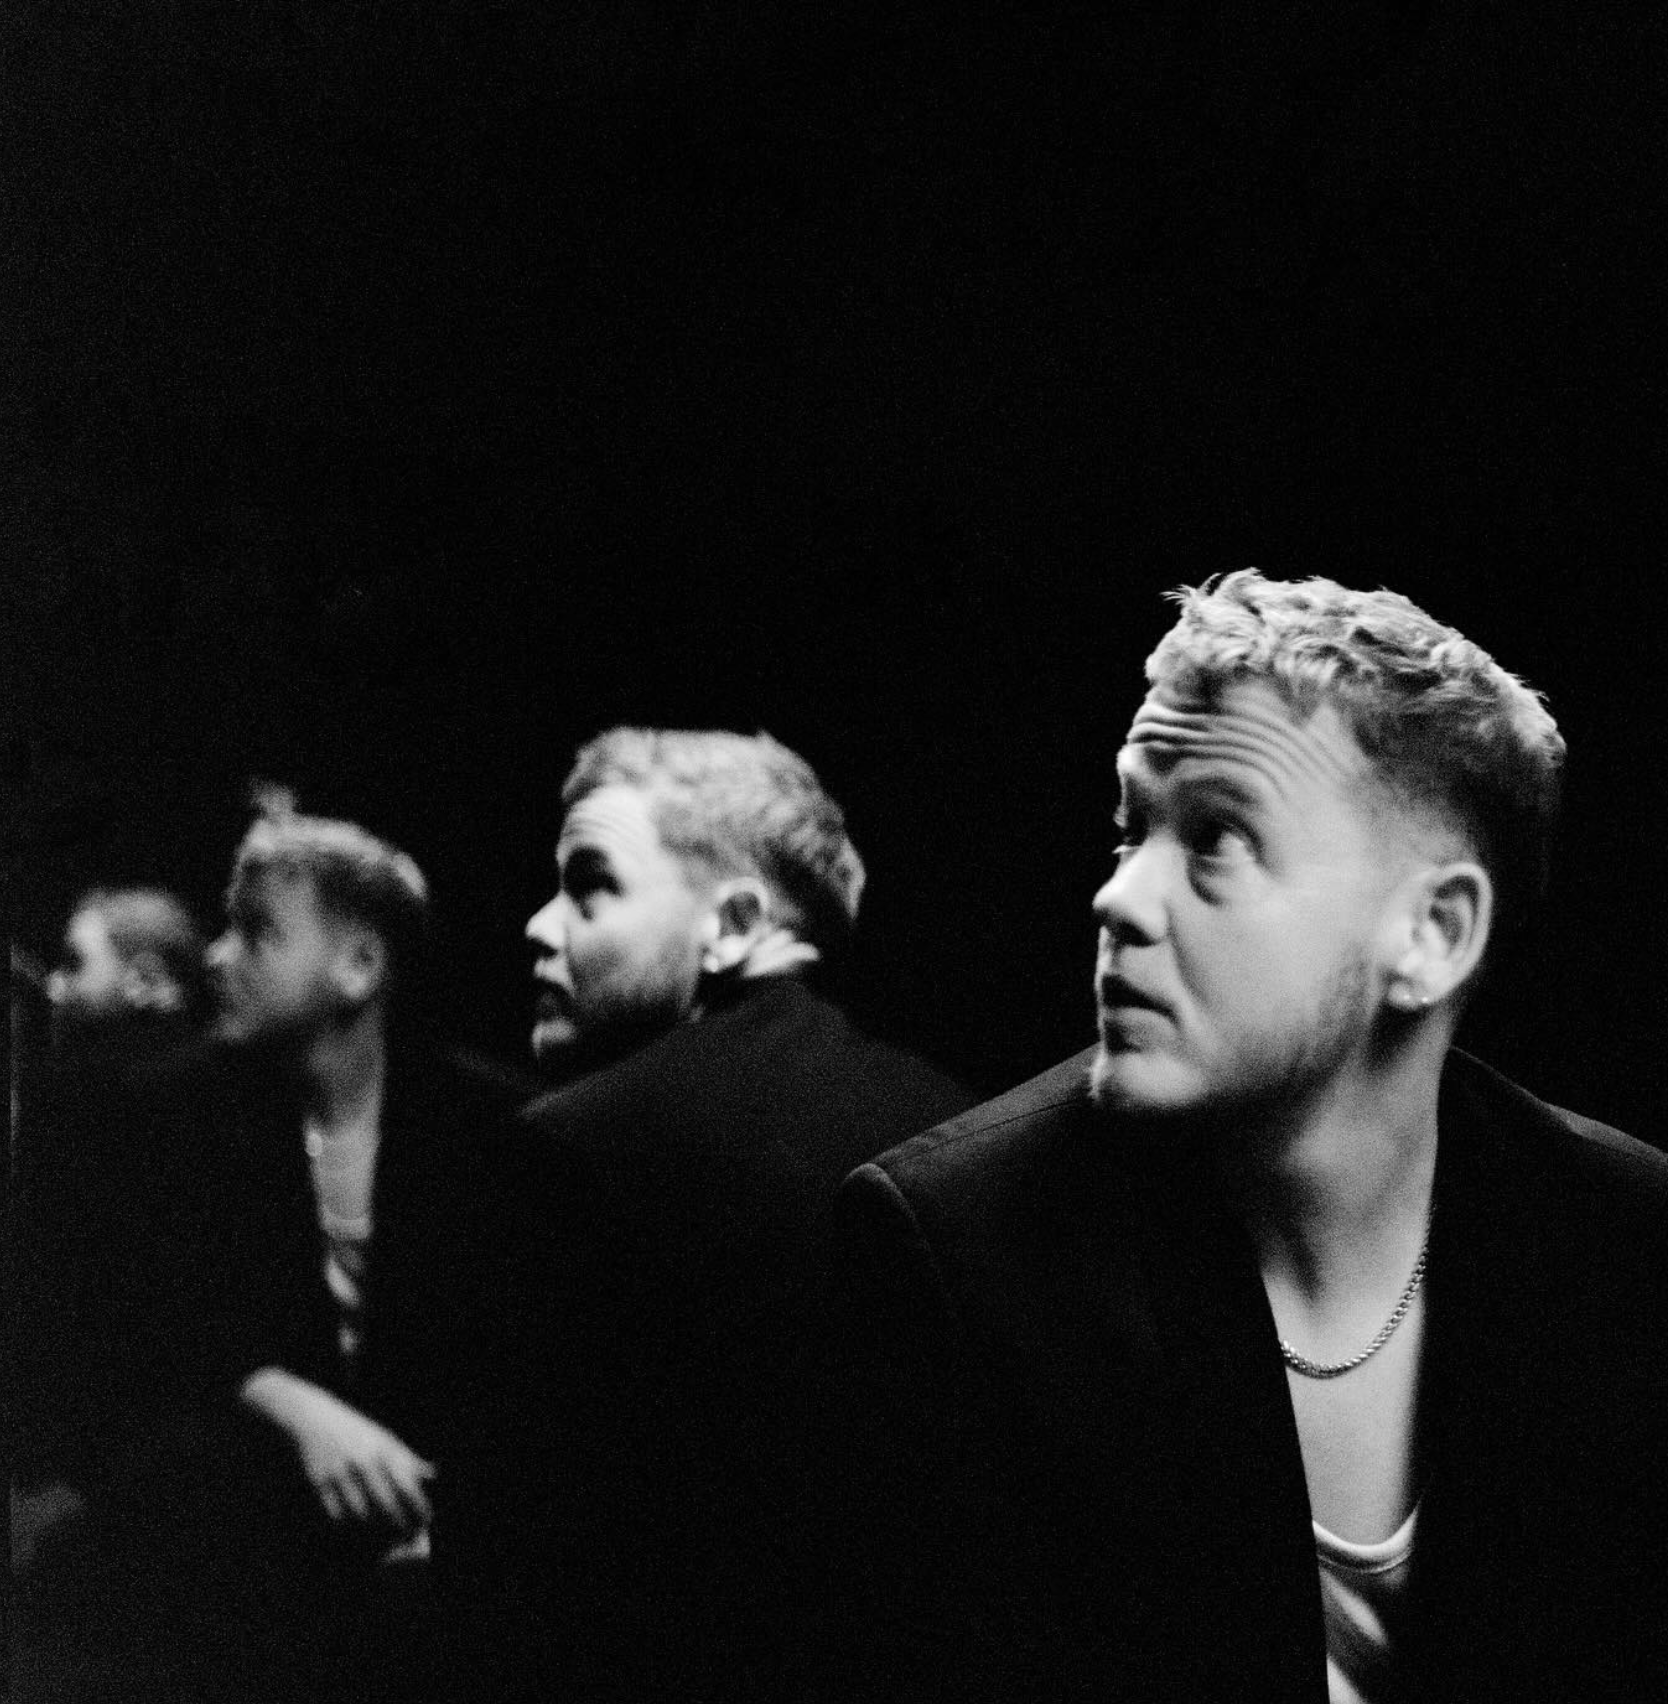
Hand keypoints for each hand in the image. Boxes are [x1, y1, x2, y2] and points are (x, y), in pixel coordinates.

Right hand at [239, 1366, 434, 1533]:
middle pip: (387, 1503)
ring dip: (375, 1529)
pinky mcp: (319, 1483)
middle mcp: (364, 1461)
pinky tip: (356, 1530)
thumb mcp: (383, 1438)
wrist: (311, 1419)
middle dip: (400, 1524)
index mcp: (384, 1449)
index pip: (408, 1484)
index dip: (419, 1506)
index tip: (426, 1520)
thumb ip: (407, 1458)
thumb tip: (433, 1473)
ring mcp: (340, 1473)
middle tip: (408, 1536)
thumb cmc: (354, 1431)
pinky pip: (336, 1514)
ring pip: (361, 1514)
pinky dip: (348, 1526)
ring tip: (385, 1538)